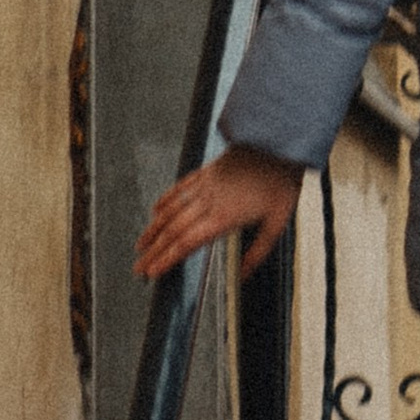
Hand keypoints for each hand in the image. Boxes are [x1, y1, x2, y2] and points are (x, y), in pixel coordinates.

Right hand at [135, 146, 302, 284]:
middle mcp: (209, 200)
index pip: (187, 243)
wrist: (278, 143)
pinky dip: (165, 200)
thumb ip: (258, 252)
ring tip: (140, 245)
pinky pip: (180, 187)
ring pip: (172, 209)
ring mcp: (205, 184)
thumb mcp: (277, 222)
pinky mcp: (207, 171)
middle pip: (174, 231)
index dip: (167, 259)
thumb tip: (244, 276)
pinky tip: (156, 210)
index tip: (153, 272)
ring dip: (153, 229)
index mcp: (224, 216)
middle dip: (153, 252)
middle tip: (139, 268)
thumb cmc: (281, 181)